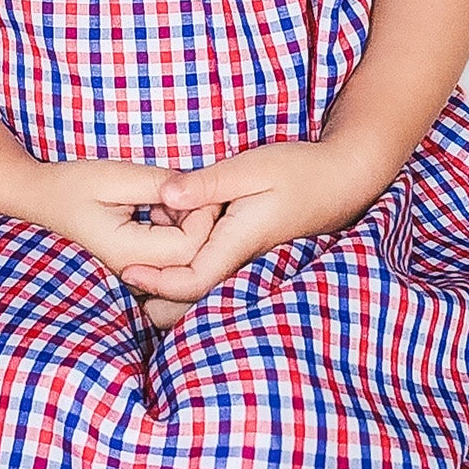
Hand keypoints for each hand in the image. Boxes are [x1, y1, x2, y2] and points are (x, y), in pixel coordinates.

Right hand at [0, 157, 223, 283]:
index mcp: (126, 252)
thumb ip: (159, 184)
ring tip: (165, 201)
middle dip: (199, 225)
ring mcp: (131, 278)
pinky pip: (168, 264)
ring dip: (186, 231)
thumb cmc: (70, 186)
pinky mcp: (133, 273)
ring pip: (182, 265)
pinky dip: (174, 238)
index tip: (197, 186)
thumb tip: (199, 190)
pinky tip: (158, 215)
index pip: (189, 246)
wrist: (35, 202)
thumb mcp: (114, 176)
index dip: (203, 215)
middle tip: (186, 192)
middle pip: (192, 261)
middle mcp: (131, 275)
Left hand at [118, 140, 384, 314]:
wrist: (344, 180)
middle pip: (195, 302)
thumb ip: (207, 183)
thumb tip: (165, 195)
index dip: (157, 281)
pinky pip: (217, 278)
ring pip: (206, 294)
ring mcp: (250, 263)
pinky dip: (190, 277)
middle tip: (124, 279)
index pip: (192, 281)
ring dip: (173, 290)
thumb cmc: (299, 170)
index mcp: (240, 244)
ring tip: (140, 272)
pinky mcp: (253, 258)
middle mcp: (244, 262)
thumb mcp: (250, 167)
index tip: (126, 268)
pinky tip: (171, 256)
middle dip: (158, 299)